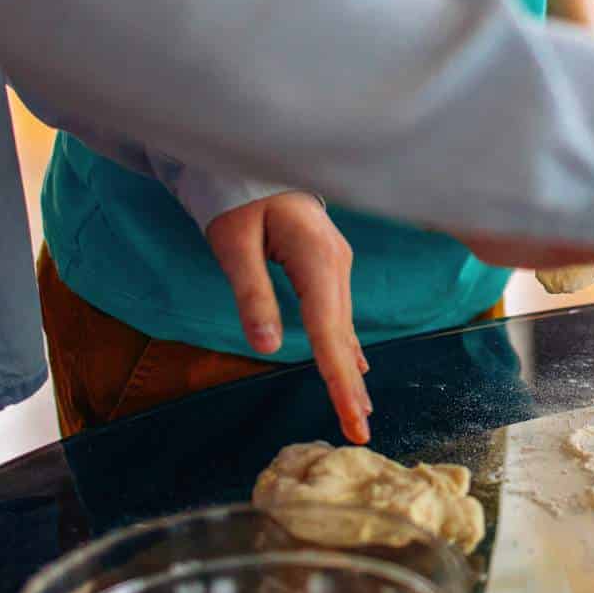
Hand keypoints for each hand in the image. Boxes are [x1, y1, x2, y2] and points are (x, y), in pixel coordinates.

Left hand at [205, 191, 371, 443]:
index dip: (340, 376)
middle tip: (360, 432)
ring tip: (358, 412)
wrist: (255, 160)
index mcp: (317, 258)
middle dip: (350, 384)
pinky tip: (355, 369)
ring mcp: (336, 266)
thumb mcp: (233, 243)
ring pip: (344, 327)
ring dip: (350, 370)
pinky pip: (339, 315)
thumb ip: (252, 292)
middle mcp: (336, 265)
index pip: (329, 330)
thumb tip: (267, 347)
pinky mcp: (327, 268)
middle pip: (343, 334)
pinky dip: (345, 347)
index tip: (352, 416)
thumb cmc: (239, 198)